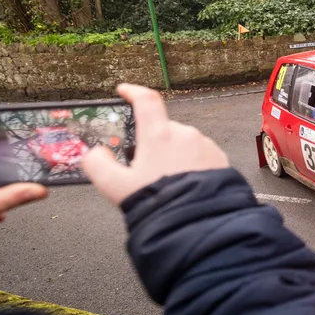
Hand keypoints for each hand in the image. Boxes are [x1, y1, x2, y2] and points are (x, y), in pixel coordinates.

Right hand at [83, 84, 229, 205]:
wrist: (199, 224)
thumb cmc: (159, 204)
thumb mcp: (116, 187)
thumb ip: (97, 165)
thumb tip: (94, 153)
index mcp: (159, 135)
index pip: (146, 101)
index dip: (133, 92)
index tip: (124, 90)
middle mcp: (185, 135)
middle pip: (163, 129)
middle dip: (153, 144)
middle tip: (145, 170)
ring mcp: (205, 146)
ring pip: (182, 143)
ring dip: (172, 156)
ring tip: (167, 184)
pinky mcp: (220, 159)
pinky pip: (200, 155)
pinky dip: (190, 165)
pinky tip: (185, 185)